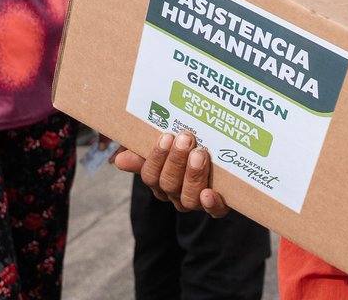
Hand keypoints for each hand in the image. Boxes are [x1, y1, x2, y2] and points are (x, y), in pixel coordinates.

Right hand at [113, 131, 231, 218]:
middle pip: (169, 185)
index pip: (151, 175)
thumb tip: (119, 159)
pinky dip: (211, 204)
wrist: (227, 165)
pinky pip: (215, 212)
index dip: (157, 157)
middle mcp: (176, 195)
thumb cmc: (191, 149)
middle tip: (186, 138)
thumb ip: (144, 152)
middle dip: (176, 161)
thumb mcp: (167, 147)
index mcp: (160, 181)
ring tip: (200, 153)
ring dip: (193, 175)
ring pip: (189, 198)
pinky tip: (209, 192)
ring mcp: (197, 202)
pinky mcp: (219, 206)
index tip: (166, 136)